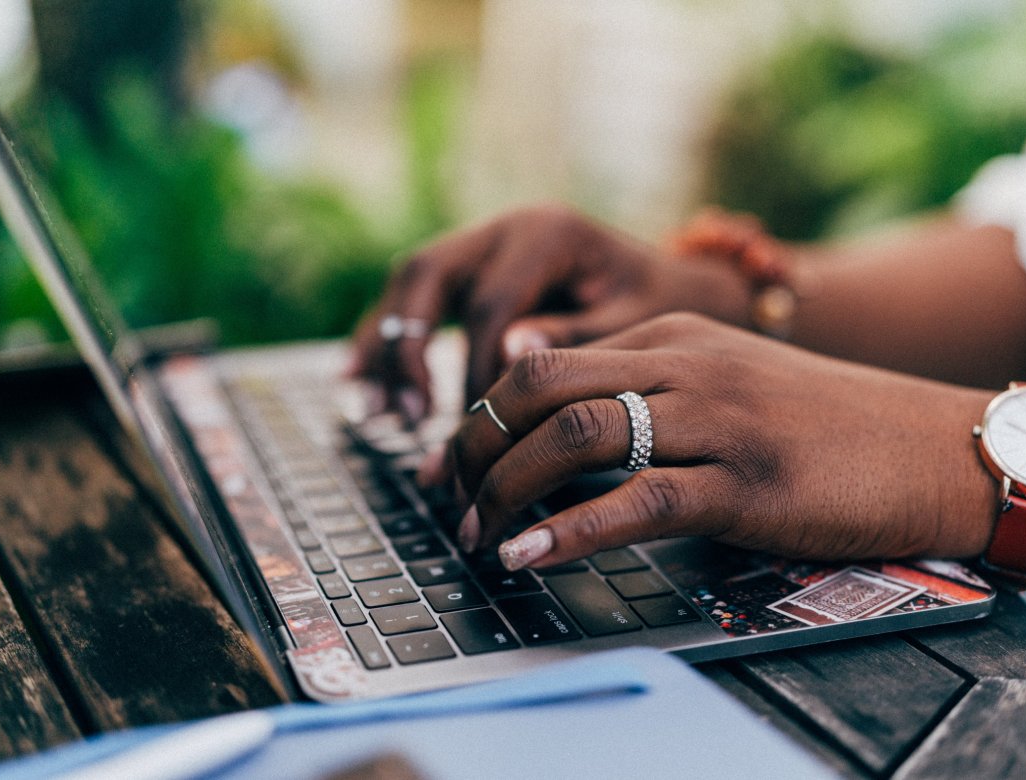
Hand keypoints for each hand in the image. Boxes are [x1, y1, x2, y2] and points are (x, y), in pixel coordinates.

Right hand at [348, 204, 753, 418]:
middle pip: (427, 275)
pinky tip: (357, 383)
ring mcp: (482, 241)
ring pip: (408, 282)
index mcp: (547, 233)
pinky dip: (384, 339)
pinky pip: (412, 298)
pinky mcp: (469, 267)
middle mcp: (504, 227)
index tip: (478, 436)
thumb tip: (512, 355)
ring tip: (372, 411)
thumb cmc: (656, 307)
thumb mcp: (635, 323)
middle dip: (409, 350)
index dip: (475, 374)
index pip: (491, 306)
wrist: (669, 283)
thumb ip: (579, 336)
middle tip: (410, 417)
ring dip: (384, 345)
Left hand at [442, 312, 997, 569]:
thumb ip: (644, 388)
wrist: (929, 444)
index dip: (479, 415)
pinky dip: (567, 532)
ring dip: (506, 489)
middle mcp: (683, 363)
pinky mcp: (747, 483)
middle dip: (474, 447)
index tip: (451, 464)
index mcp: (668, 335)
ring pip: (575, 437)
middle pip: (538, 388)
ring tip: (476, 536)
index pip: (539, 361)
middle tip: (449, 500)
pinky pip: (636, 501)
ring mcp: (716, 419)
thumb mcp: (723, 381)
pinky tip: (527, 555)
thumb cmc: (820, 423)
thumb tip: (557, 424)